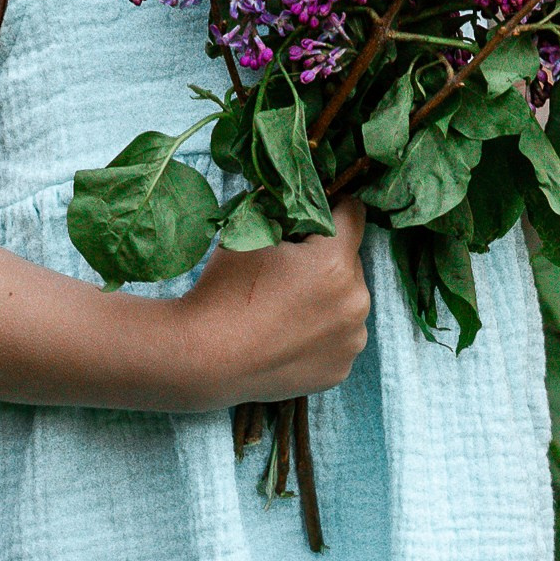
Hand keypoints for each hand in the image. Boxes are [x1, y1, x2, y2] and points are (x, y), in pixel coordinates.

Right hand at [171, 200, 369, 408]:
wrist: (204, 359)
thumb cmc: (223, 291)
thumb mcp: (247, 232)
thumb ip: (279, 206)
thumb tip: (294, 190)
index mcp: (335, 262)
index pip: (353, 214)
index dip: (332, 208)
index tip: (312, 216)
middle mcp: (355, 301)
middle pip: (350, 262)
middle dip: (326, 259)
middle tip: (286, 271)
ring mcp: (351, 340)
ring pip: (347, 302)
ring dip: (328, 297)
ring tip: (285, 308)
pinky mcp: (340, 370)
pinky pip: (339, 338)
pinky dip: (322, 333)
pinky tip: (288, 336)